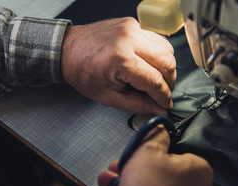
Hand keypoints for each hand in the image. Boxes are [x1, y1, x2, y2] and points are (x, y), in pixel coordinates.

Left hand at [61, 17, 175, 114]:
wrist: (68, 50)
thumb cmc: (83, 72)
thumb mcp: (108, 97)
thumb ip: (137, 105)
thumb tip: (159, 109)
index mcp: (120, 59)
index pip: (155, 81)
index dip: (163, 97)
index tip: (165, 104)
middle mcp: (129, 39)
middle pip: (167, 63)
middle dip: (169, 83)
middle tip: (163, 94)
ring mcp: (132, 28)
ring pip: (167, 49)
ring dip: (167, 67)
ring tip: (157, 79)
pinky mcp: (133, 23)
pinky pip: (157, 39)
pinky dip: (159, 54)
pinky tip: (151, 64)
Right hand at [98, 126, 212, 185]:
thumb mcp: (148, 150)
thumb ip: (155, 136)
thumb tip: (160, 128)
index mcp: (198, 169)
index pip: (173, 154)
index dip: (150, 155)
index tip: (137, 156)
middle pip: (158, 174)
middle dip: (131, 171)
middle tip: (119, 169)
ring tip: (111, 184)